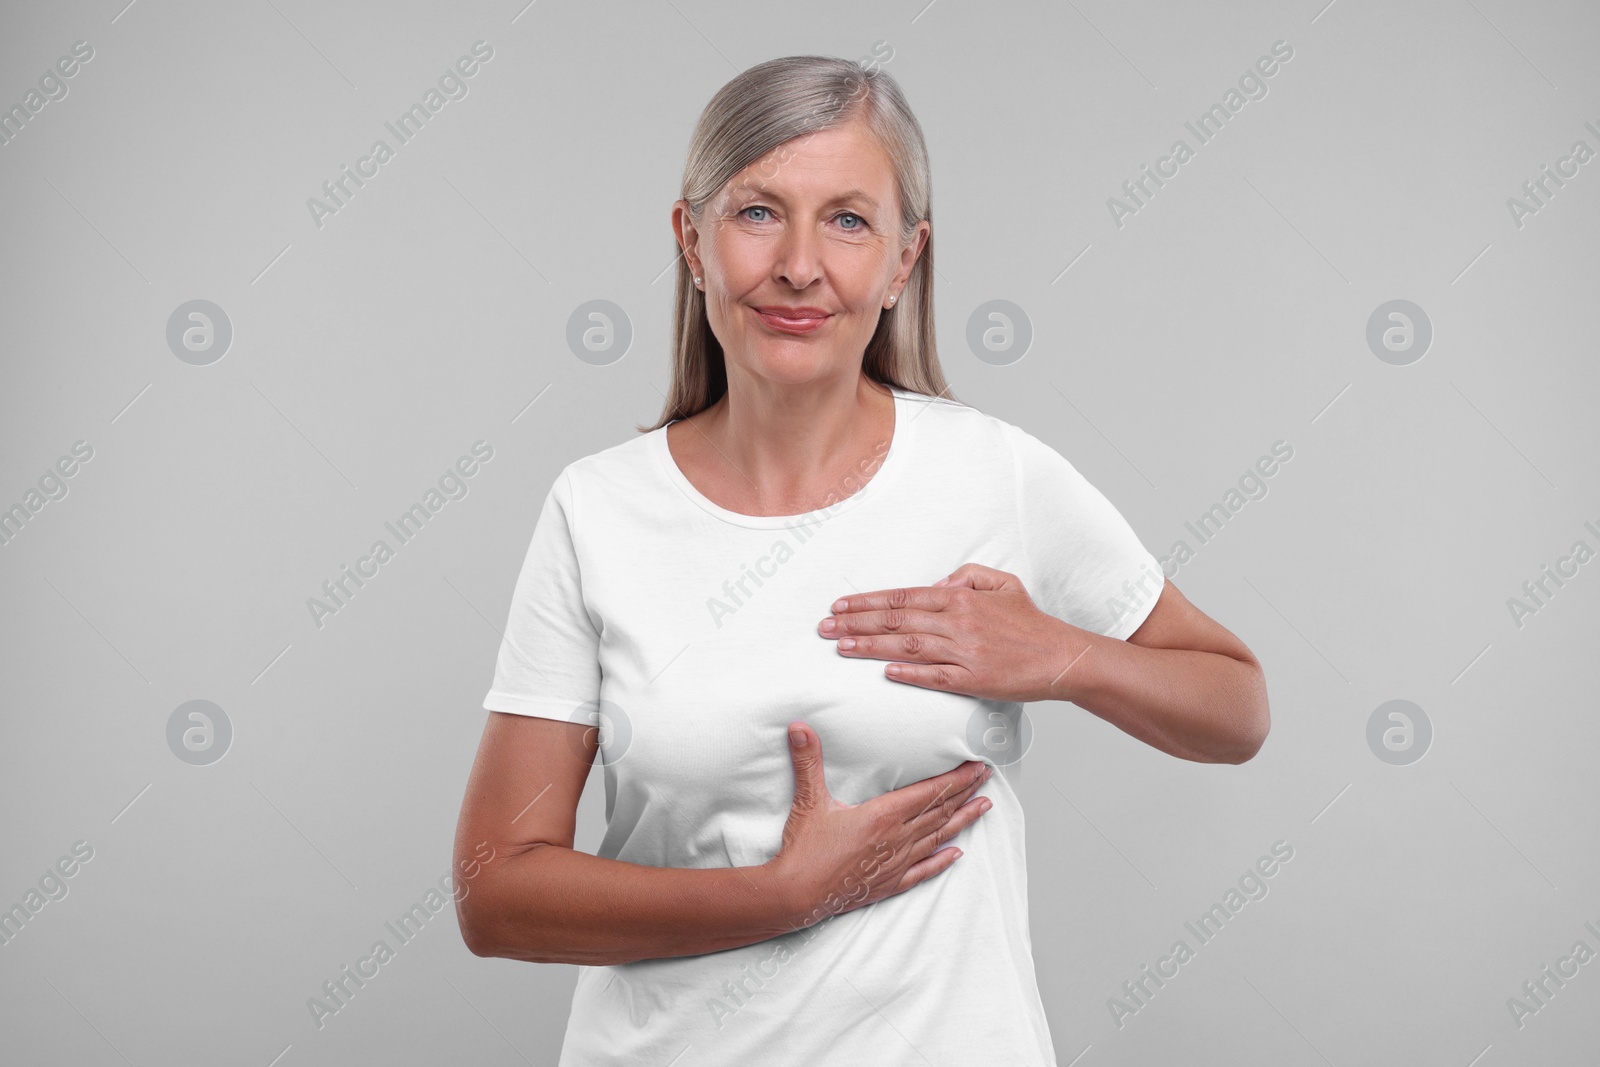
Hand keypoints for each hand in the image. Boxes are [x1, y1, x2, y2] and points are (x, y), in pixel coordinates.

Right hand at [765, 722, 992, 929]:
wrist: (796, 896)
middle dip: (966, 792)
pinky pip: (924, 871)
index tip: (976, 766)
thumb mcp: (808, 800)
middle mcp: (896, 840)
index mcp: (882, 816)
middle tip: (987, 777)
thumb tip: (799, 726)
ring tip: (984, 807)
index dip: (956, 779)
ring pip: (939, 838)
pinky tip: (957, 854)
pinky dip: (942, 861)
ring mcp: (896, 864)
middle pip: (940, 812)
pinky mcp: (889, 884)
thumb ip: (808, 761)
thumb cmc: (804, 850)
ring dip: (963, 821)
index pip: (930, 793)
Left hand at [817, 562, 1091, 703]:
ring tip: (841, 647)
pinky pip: (935, 676)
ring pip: (907, 646)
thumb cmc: (1030, 622)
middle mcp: (958, 621)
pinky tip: (885, 672)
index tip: (839, 606)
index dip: (867, 602)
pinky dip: (909, 674)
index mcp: (961, 597)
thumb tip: (938, 581)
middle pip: (896, 620)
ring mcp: (965, 651)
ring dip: (870, 646)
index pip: (902, 597)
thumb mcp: (1003, 583)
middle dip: (856, 623)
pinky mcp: (974, 679)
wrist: (1061, 656)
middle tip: (824, 628)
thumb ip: (968, 575)